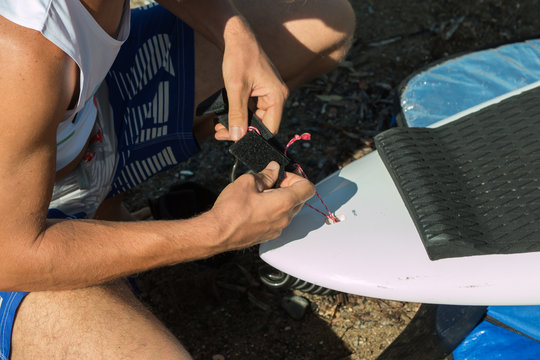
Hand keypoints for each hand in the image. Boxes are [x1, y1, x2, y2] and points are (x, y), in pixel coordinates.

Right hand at [208, 161, 314, 250]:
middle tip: (270, 182)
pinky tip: (256, 206)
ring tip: (261, 194)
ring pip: (288, 210)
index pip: (308, 188)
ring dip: (280, 199)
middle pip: (299, 199)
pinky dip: (273, 211)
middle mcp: (285, 218)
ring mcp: (277, 229)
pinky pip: (278, 220)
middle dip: (288, 187)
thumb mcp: (248, 182)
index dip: (297, 177)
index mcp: (284, 202)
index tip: (282, 175)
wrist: (218, 233)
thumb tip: (273, 169)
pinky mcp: (269, 235)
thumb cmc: (231, 210)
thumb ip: (266, 175)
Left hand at [214, 17, 288, 140]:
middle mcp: (276, 96)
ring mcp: (269, 94)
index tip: (233, 139)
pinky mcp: (260, 91)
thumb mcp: (236, 88)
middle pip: (262, 124)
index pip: (270, 128)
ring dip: (238, 123)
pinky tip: (224, 117)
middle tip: (220, 134)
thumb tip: (237, 136)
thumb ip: (237, 114)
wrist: (237, 37)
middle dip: (242, 131)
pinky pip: (251, 109)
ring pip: (255, 118)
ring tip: (219, 128)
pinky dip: (239, 114)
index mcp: (277, 96)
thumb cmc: (239, 58)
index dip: (253, 137)